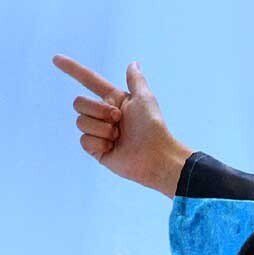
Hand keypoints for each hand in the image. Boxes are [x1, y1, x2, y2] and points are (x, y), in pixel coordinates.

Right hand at [52, 55, 192, 196]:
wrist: (157, 156)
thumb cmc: (154, 127)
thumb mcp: (145, 98)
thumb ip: (136, 80)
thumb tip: (133, 64)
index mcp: (113, 101)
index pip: (89, 81)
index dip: (73, 70)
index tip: (56, 59)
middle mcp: (104, 115)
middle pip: (79, 102)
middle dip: (98, 110)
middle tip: (118, 119)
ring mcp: (99, 133)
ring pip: (80, 122)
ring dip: (101, 128)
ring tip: (118, 136)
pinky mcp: (97, 150)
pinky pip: (84, 140)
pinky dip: (99, 142)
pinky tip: (113, 148)